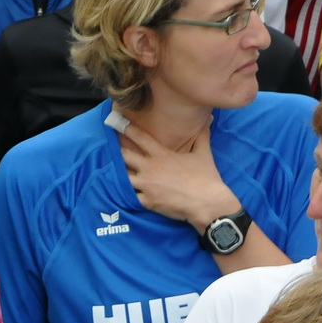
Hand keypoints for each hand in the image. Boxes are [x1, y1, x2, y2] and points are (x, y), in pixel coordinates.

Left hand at [117, 119, 239, 227]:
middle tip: (113, 149)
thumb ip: (202, 135)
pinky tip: (127, 193)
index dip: (126, 128)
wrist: (206, 202)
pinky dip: (129, 194)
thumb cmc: (206, 177)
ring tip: (116, 173)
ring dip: (121, 174)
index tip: (116, 121)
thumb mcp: (204, 153)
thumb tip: (208, 119)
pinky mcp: (147, 201)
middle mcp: (150, 168)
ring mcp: (146, 186)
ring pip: (123, 177)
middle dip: (118, 152)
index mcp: (161, 154)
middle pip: (124, 156)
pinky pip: (130, 196)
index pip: (139, 137)